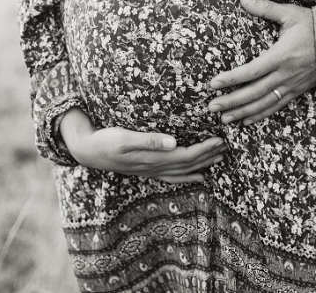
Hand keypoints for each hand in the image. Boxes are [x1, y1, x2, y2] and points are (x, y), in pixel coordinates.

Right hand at [60, 108, 225, 182]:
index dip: (204, 149)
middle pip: (189, 163)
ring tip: (220, 157)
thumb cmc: (105, 140)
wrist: (87, 151)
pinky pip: (173, 176)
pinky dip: (188, 176)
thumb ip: (149, 141)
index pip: (186, 155)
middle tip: (228, 145)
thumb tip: (173, 142)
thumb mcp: (124, 138)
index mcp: (153, 159)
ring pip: (183, 171)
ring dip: (203, 164)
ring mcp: (151, 170)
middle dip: (209, 155)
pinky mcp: (147, 168)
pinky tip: (199, 175)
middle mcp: (155, 167)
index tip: (220, 140)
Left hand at [208, 0, 315, 124]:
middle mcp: (286, 74)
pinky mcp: (297, 91)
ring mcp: (292, 85)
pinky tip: (246, 122)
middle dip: (231, 101)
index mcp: (281, 55)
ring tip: (223, 119)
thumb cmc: (314, 25)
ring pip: (264, 104)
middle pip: (254, 92)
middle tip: (211, 107)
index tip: (213, 84)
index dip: (231, 79)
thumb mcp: (290, 13)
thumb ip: (265, 8)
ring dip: (243, 112)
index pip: (251, 71)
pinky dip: (260, 115)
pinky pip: (276, 106)